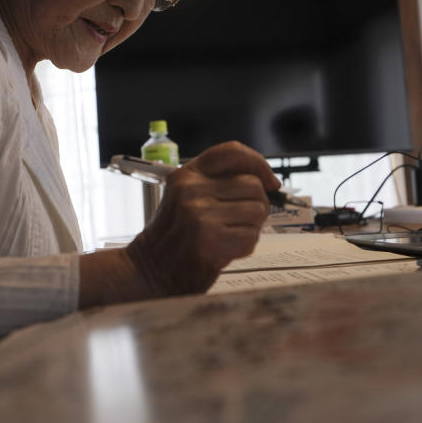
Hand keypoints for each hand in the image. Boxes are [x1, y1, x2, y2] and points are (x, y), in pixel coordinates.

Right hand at [125, 141, 280, 295]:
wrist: (151, 270)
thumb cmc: (175, 236)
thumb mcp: (187, 197)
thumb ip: (220, 184)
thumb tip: (268, 181)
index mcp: (187, 175)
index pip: (232, 152)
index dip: (258, 163)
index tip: (270, 180)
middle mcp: (192, 189)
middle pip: (253, 185)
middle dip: (257, 204)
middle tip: (240, 220)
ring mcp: (200, 214)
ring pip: (257, 210)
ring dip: (252, 227)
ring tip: (229, 236)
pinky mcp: (210, 239)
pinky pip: (251, 236)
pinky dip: (244, 247)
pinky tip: (225, 250)